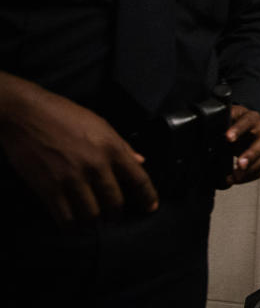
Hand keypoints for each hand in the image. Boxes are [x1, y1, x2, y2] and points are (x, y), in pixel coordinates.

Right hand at [0, 72, 157, 222]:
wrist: (27, 114)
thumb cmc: (65, 115)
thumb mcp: (100, 125)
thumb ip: (121, 146)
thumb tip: (140, 161)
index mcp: (112, 148)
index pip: (139, 179)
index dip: (148, 197)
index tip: (151, 208)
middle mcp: (96, 166)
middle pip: (115, 203)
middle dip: (116, 215)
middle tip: (112, 217)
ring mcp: (72, 179)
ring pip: (92, 215)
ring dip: (94, 223)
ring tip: (92, 222)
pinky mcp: (49, 189)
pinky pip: (66, 218)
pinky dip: (71, 227)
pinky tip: (72, 225)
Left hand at [224, 104, 259, 185]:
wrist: (239, 132)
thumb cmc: (231, 126)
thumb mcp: (224, 122)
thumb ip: (218, 126)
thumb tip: (203, 135)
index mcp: (250, 117)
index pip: (247, 120)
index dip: (239, 129)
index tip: (228, 138)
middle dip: (251, 154)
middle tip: (240, 164)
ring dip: (252, 168)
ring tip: (236, 177)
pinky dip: (250, 175)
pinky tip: (237, 179)